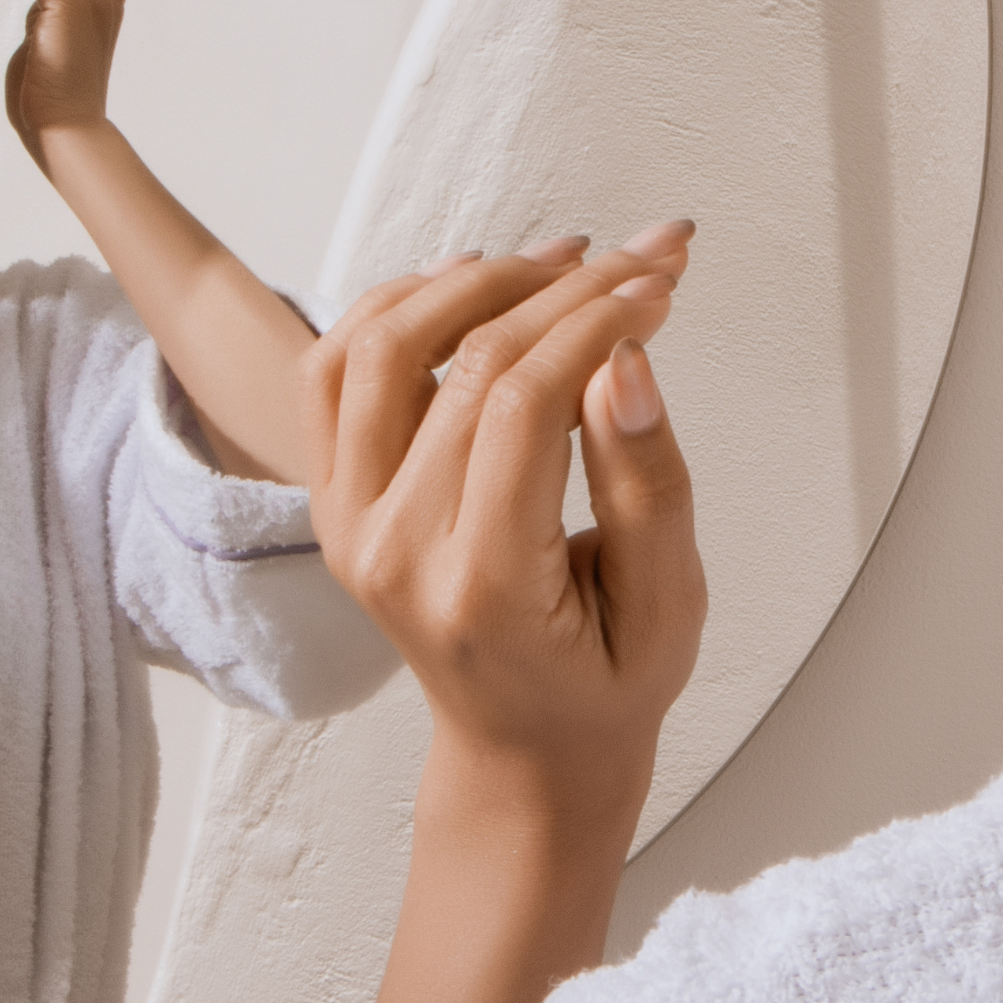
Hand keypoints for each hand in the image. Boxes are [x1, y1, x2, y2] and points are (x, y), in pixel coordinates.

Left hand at [312, 228, 706, 790]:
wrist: (521, 744)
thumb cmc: (604, 680)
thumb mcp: (667, 605)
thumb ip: (648, 485)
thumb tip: (625, 361)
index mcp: (478, 587)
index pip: (526, 406)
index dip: (598, 323)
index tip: (662, 287)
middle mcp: (392, 551)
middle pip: (467, 366)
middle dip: (567, 290)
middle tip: (642, 258)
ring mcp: (348, 521)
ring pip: (384, 346)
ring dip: (477, 281)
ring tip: (561, 260)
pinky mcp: (334, 496)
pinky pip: (335, 368)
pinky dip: (398, 306)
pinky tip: (474, 282)